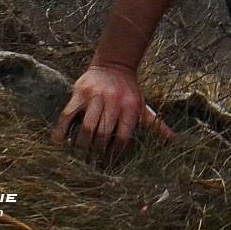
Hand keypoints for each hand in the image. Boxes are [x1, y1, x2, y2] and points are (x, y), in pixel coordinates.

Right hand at [51, 62, 172, 158]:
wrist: (114, 65)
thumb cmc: (129, 92)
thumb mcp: (143, 106)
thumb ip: (154, 124)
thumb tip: (172, 139)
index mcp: (131, 107)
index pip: (122, 137)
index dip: (114, 153)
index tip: (108, 163)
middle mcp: (114, 102)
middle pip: (103, 134)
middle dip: (96, 153)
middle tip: (91, 164)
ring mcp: (96, 96)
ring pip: (87, 127)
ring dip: (81, 146)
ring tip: (78, 157)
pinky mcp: (80, 92)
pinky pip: (68, 114)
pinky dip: (61, 129)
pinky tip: (58, 142)